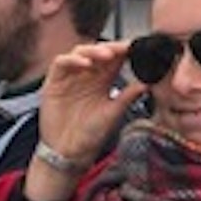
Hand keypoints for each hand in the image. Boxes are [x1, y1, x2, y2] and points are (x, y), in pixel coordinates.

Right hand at [24, 40, 147, 200]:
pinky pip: (60, 63)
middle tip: (124, 48)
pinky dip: (72, 60)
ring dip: (94, 51)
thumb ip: (127, 97)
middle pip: (98, 52)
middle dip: (112, 47)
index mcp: (102, 81)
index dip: (124, 51)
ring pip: (80, 53)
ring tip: (107, 55)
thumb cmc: (90, 135)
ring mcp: (69, 77)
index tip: (138, 47)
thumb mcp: (112, 114)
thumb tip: (147, 84)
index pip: (114, 60)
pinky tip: (85, 64)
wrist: (69, 153)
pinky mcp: (53, 82)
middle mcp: (86, 76)